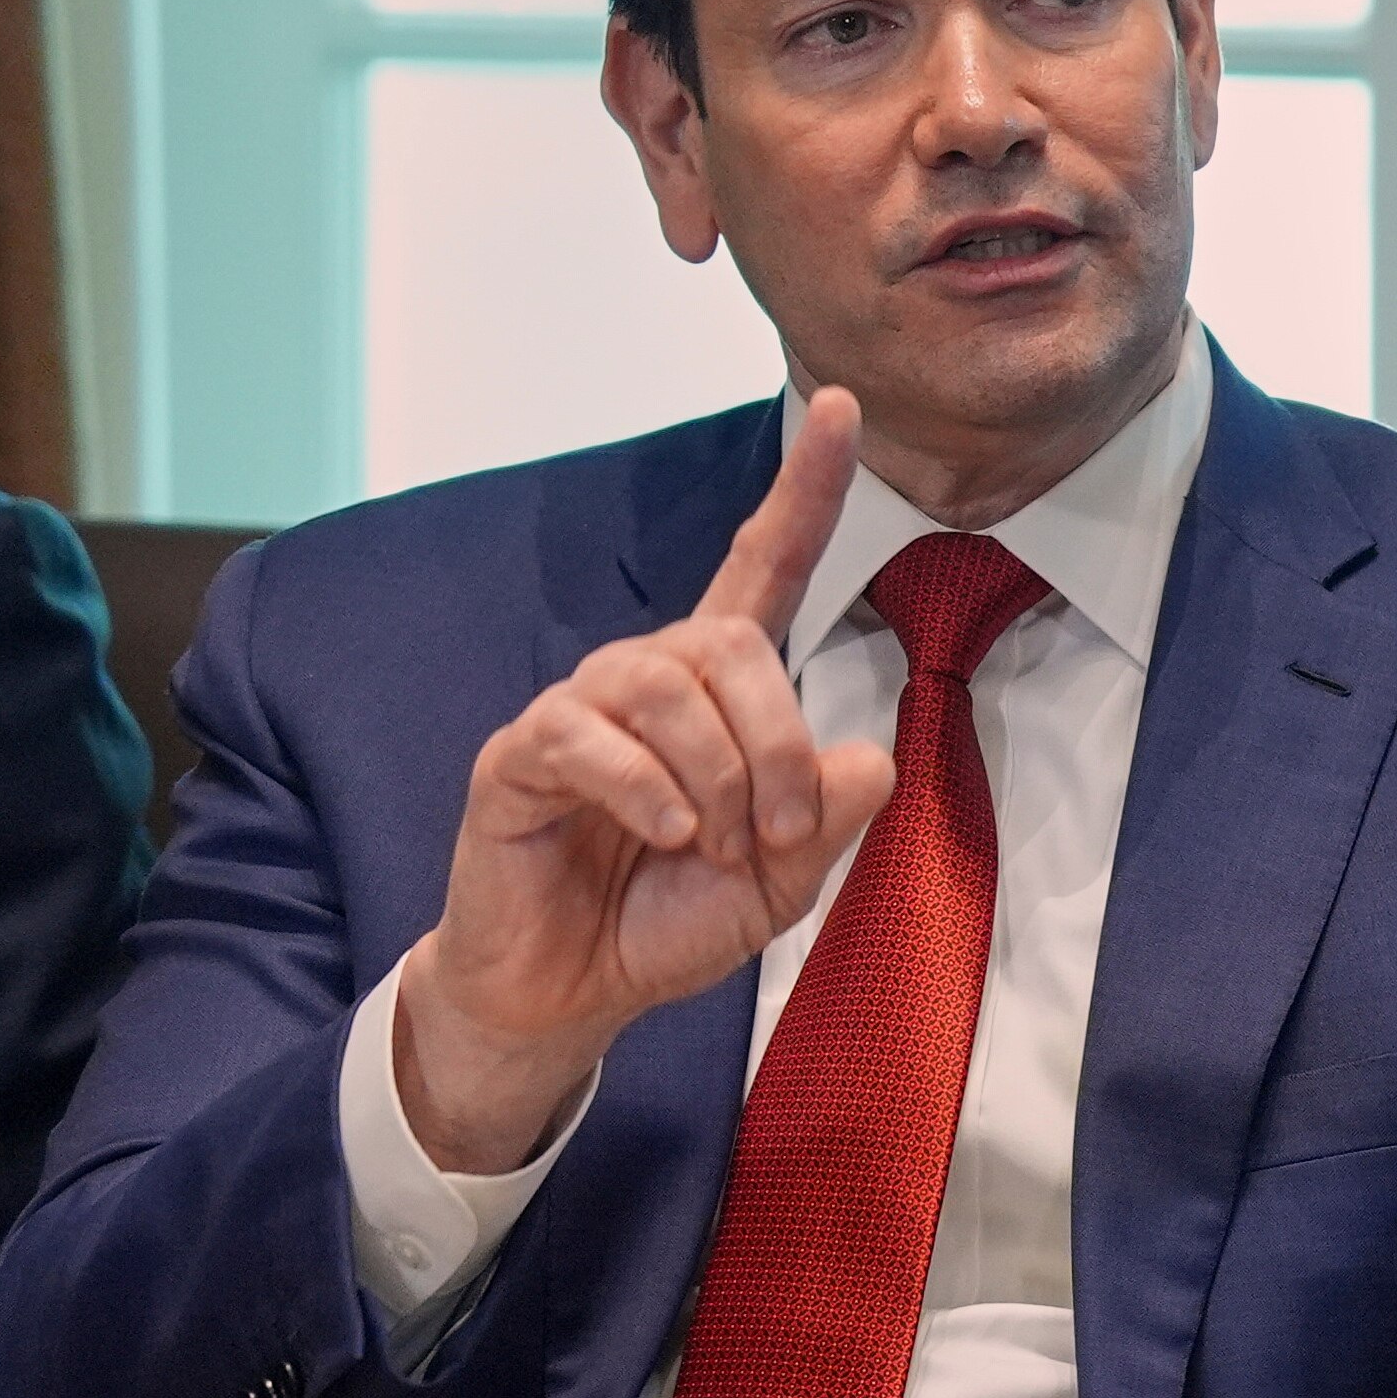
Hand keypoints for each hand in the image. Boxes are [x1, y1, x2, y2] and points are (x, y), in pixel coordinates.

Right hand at [393, 392, 898, 1171]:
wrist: (572, 990)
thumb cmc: (670, 918)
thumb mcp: (782, 878)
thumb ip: (832, 816)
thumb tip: (875, 756)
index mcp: (718, 692)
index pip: (762, 568)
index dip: (804, 490)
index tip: (841, 407)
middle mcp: (647, 679)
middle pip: (729, 644)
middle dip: (776, 741)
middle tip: (776, 831)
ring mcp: (578, 710)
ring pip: (665, 685)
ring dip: (715, 776)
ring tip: (711, 844)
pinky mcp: (521, 755)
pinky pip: (590, 737)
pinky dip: (647, 790)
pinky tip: (664, 835)